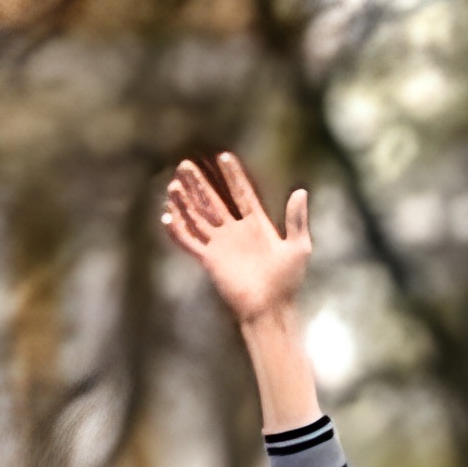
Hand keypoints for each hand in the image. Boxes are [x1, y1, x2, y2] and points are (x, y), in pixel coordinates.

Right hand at [162, 152, 311, 324]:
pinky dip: (178, 231)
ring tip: (173, 184)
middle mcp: (236, 232)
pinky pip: (190, 242)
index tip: (223, 157)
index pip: (241, 193)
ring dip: (185, 202)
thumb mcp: (298, 248)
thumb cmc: (287, 283)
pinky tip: (166, 217)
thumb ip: (297, 219)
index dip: (232, 176)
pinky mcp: (210, 261)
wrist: (270, 309)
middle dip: (199, 183)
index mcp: (257, 225)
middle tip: (185, 164)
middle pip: (213, 201)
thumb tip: (301, 191)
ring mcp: (221, 246)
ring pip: (198, 218)